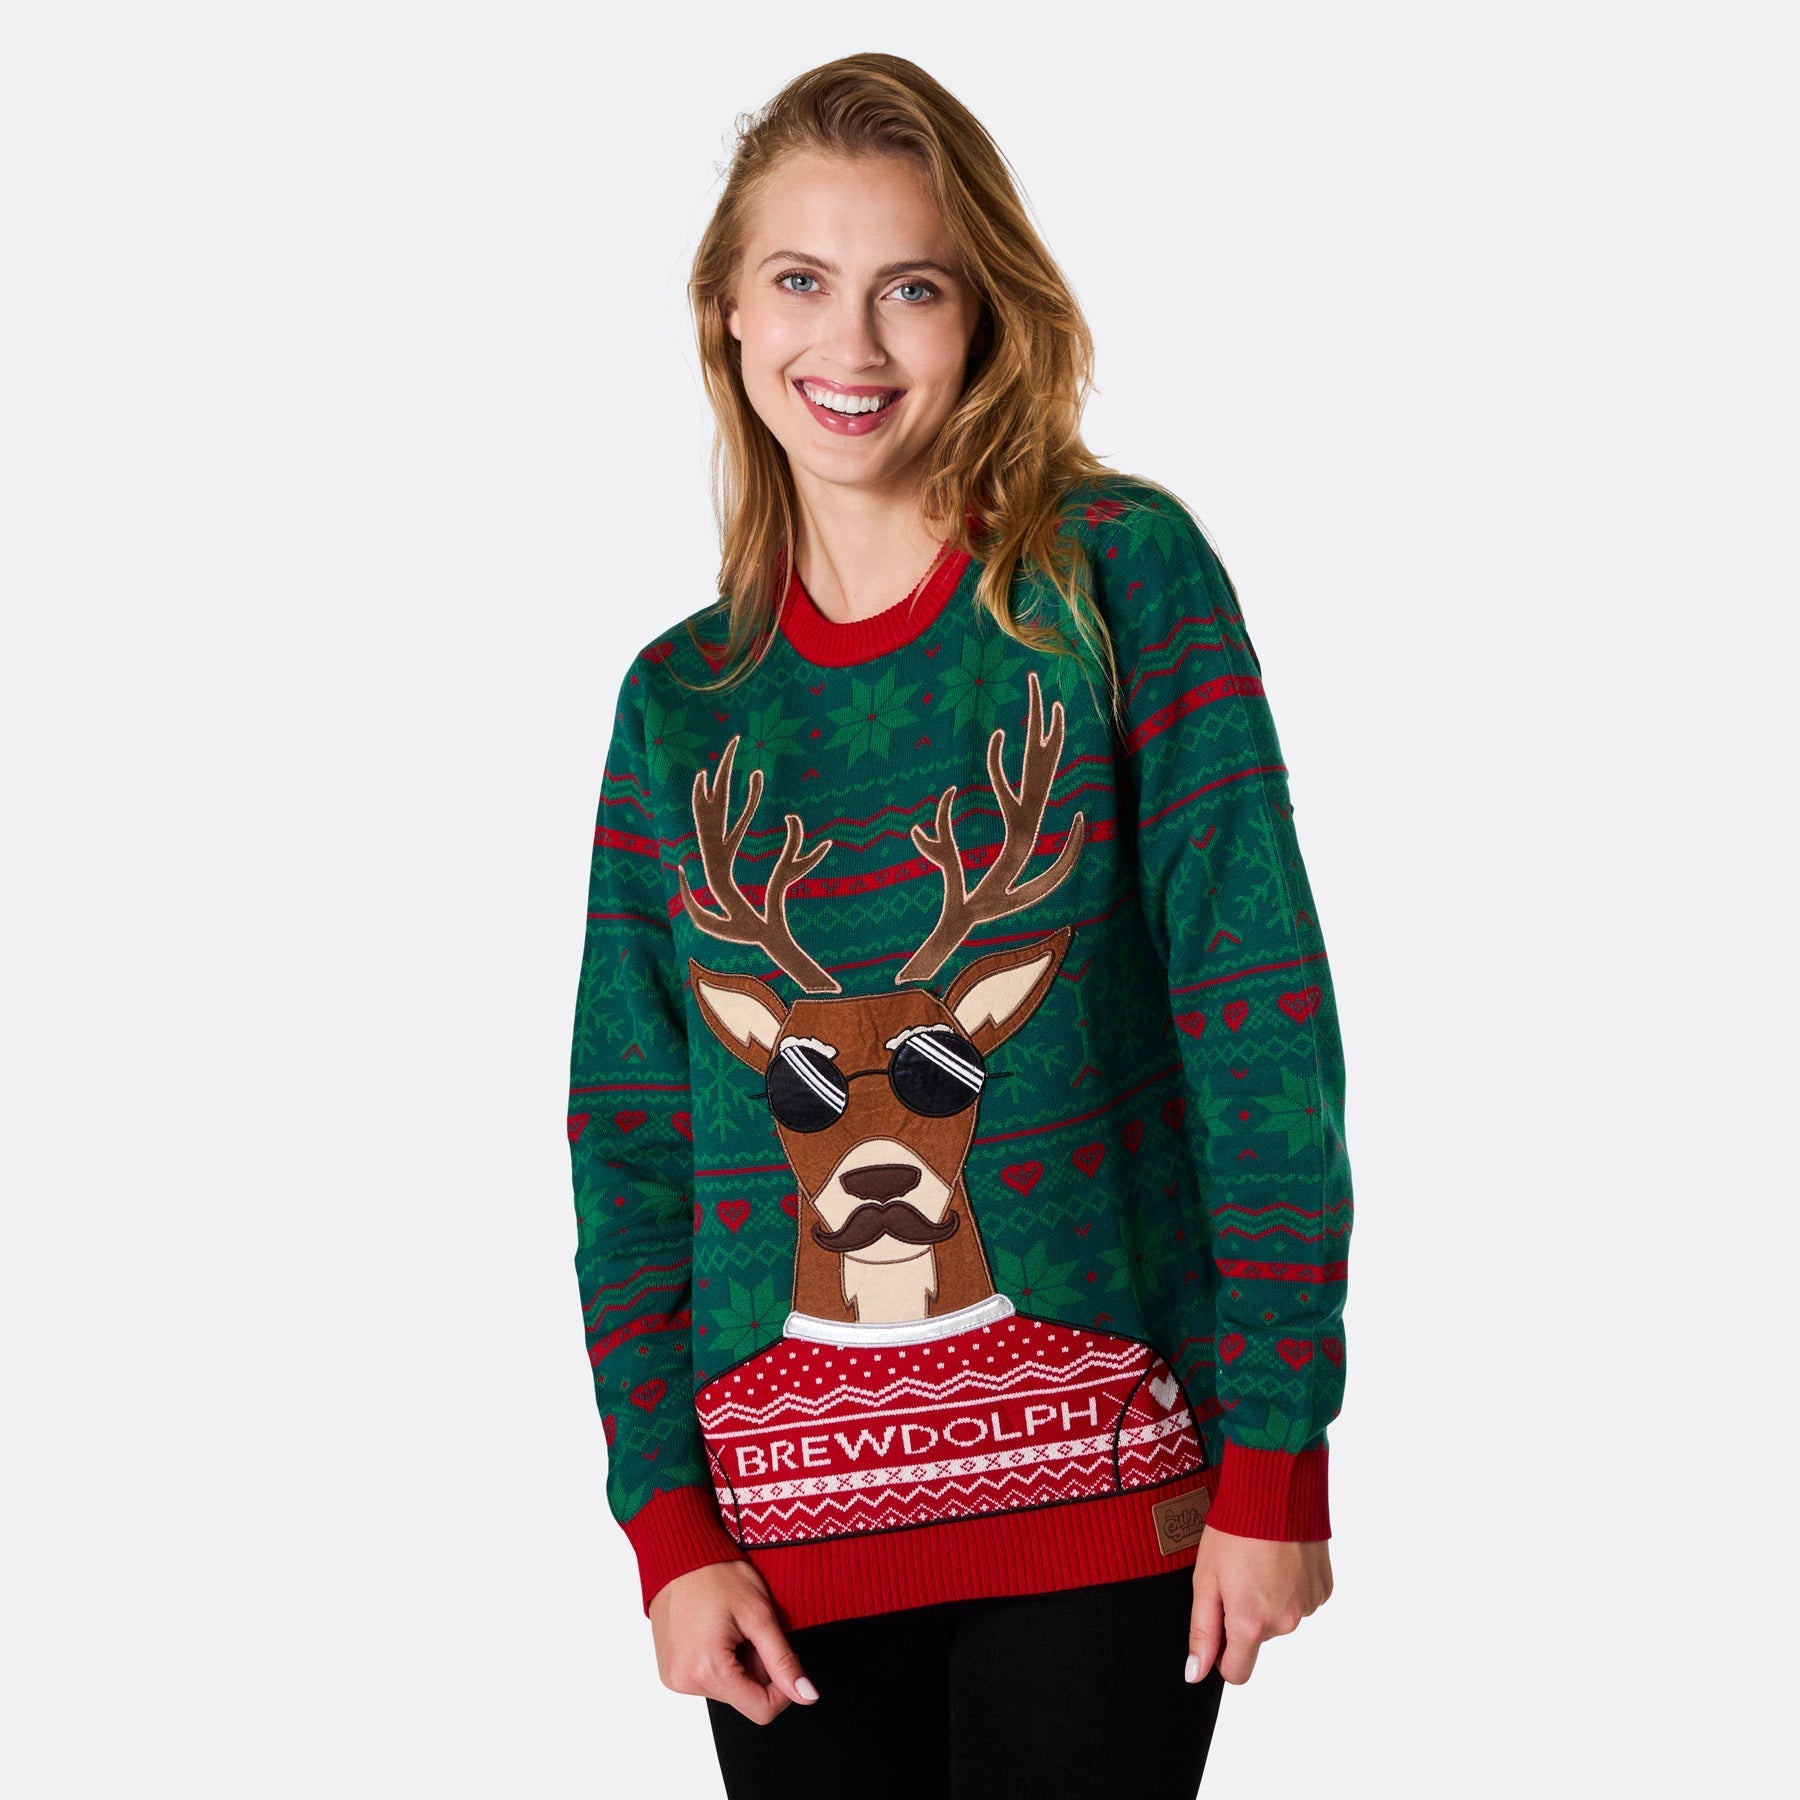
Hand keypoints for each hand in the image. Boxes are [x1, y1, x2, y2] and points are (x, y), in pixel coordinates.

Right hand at [648, 1559, 820, 1723]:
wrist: (678, 1553)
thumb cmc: (716, 1574)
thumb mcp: (759, 1614)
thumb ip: (783, 1660)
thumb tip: (807, 1695)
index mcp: (707, 1670)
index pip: (761, 1710)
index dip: (783, 1688)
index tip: (784, 1659)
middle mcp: (685, 1682)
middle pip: (744, 1698)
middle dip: (756, 1667)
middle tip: (748, 1631)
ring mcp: (674, 1679)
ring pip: (728, 1689)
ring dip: (738, 1664)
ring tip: (729, 1628)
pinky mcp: (670, 1672)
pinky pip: (708, 1680)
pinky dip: (720, 1661)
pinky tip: (715, 1632)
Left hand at [1186, 1527, 1332, 1684]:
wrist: (1276, 1490)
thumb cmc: (1234, 1530)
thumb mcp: (1205, 1579)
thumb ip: (1202, 1631)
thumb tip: (1194, 1674)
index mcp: (1251, 1624)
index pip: (1237, 1672)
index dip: (1222, 1655)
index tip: (1218, 1624)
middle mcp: (1284, 1623)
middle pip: (1257, 1639)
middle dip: (1243, 1615)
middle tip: (1235, 1574)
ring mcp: (1307, 1607)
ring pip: (1279, 1619)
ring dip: (1267, 1600)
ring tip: (1258, 1560)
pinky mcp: (1323, 1590)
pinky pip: (1300, 1601)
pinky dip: (1288, 1587)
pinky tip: (1280, 1558)